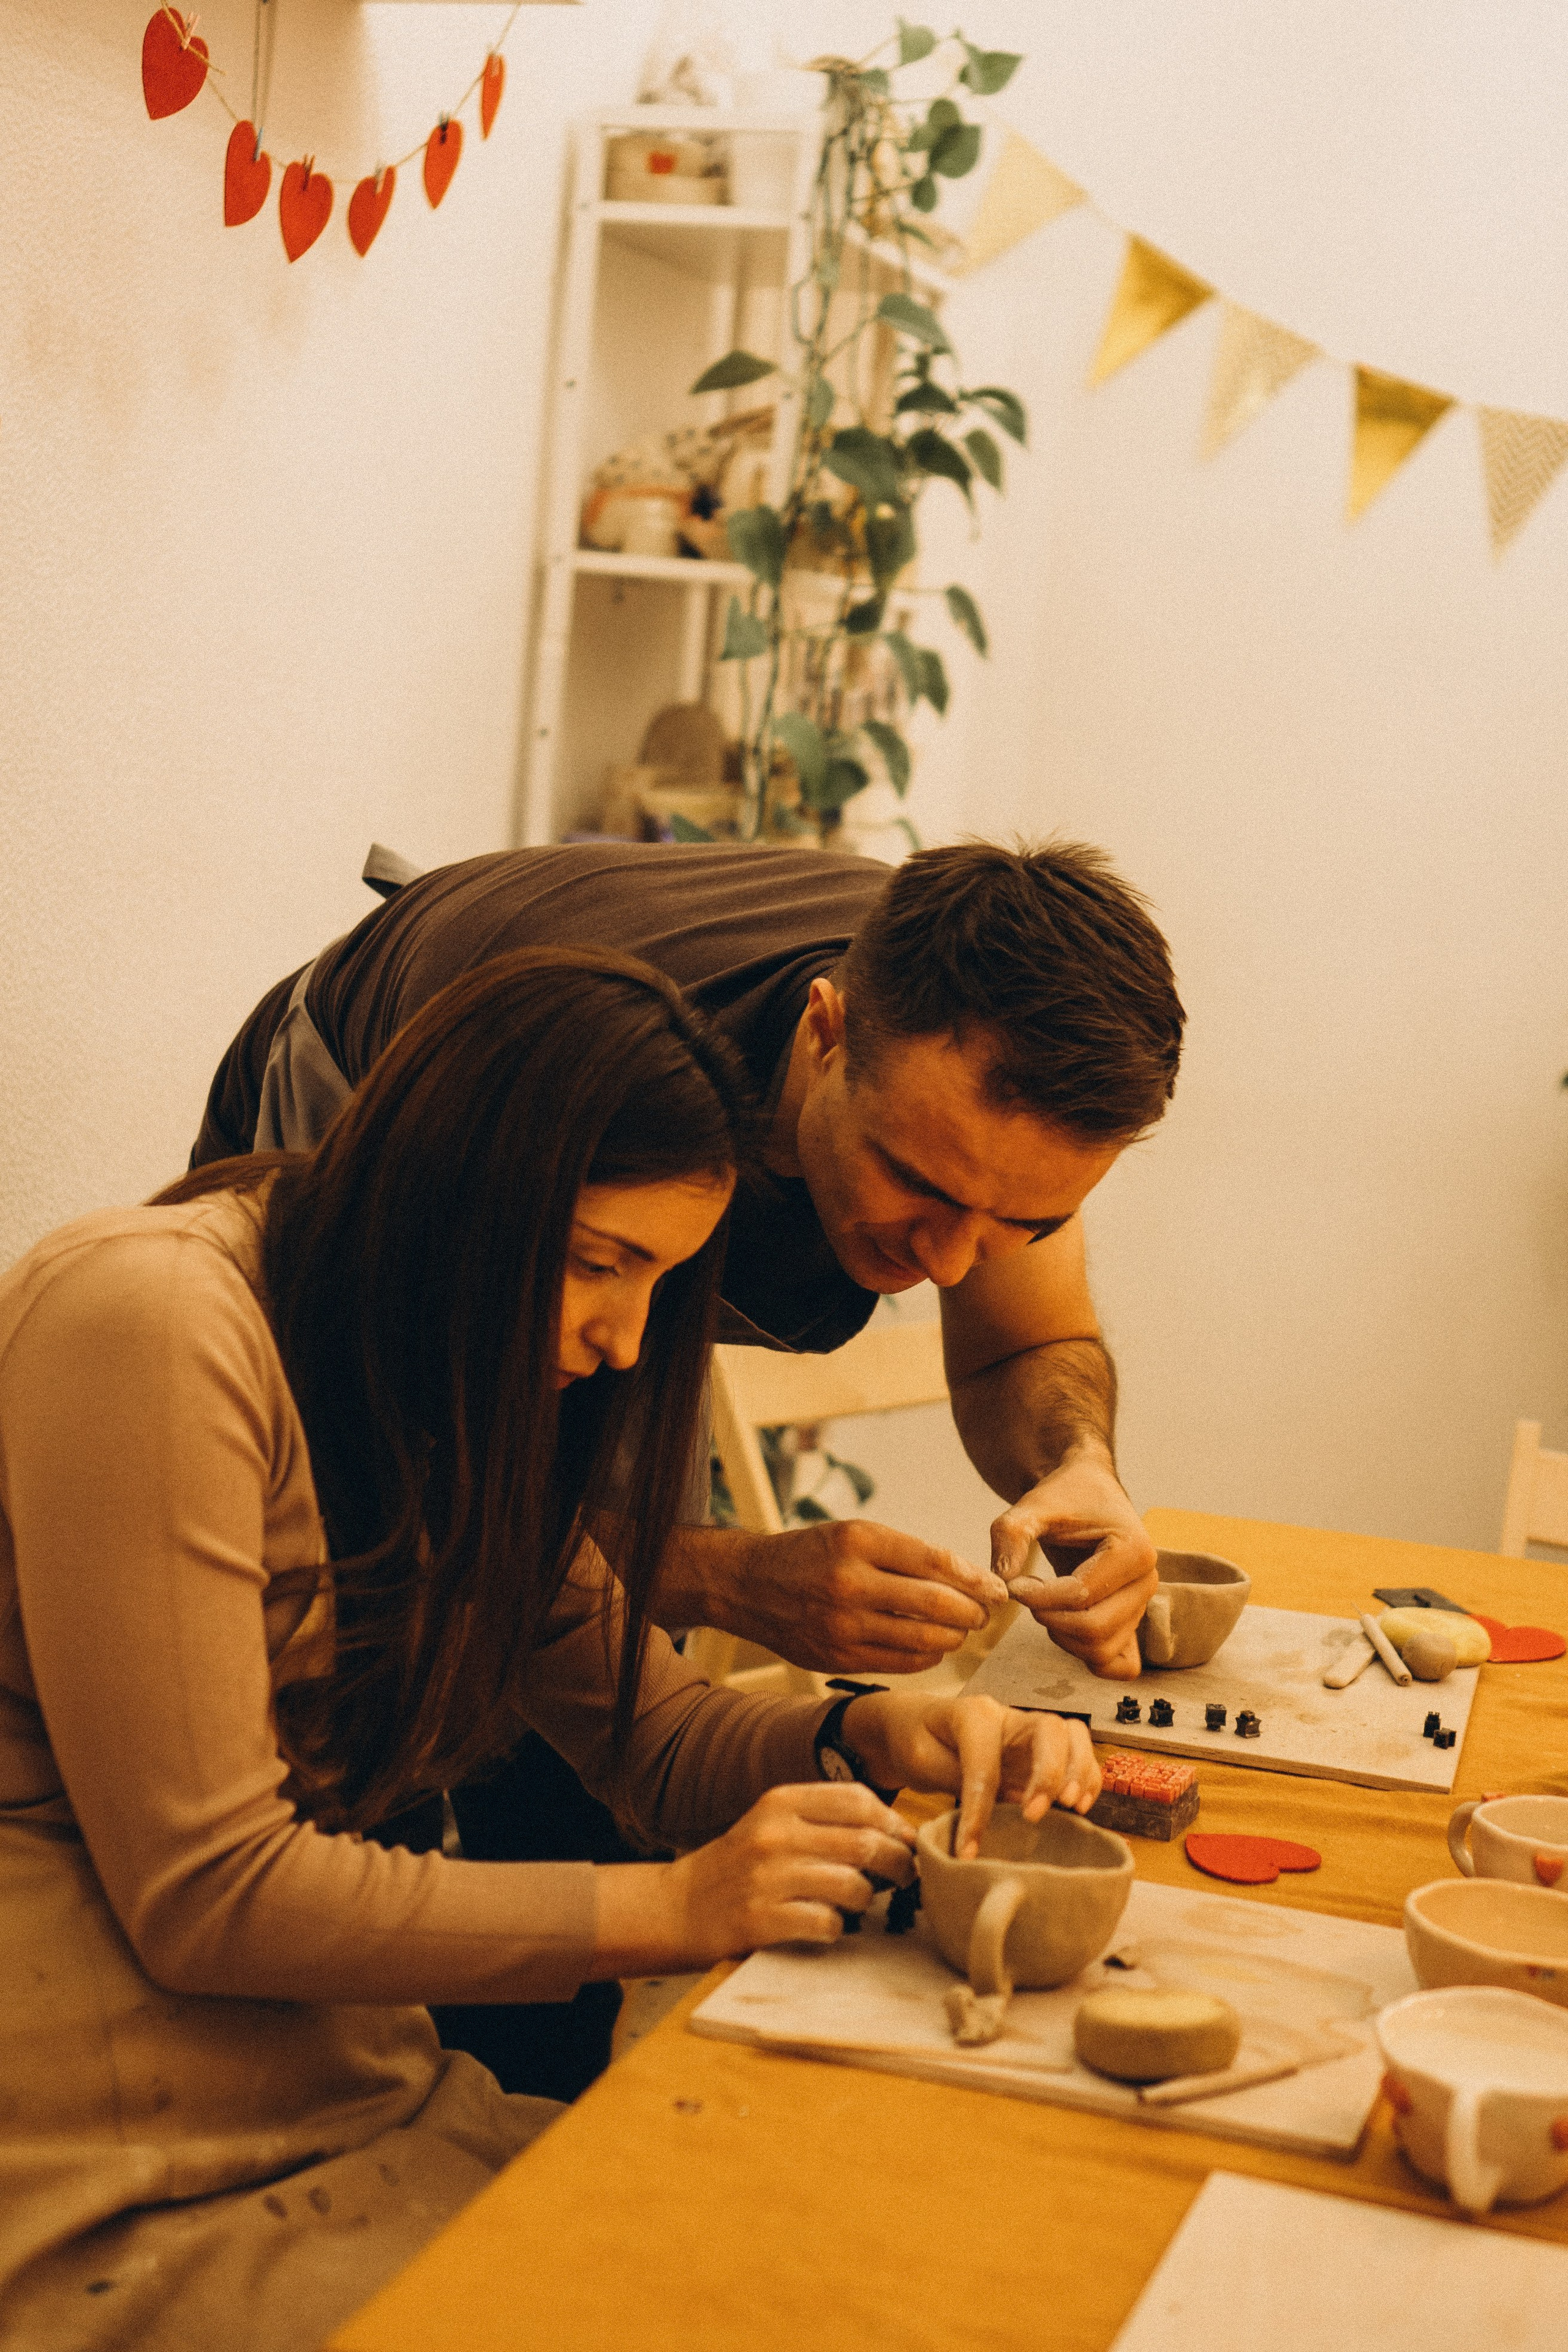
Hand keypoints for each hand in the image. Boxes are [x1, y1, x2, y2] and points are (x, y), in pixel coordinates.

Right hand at [666, 1783, 917, 1959]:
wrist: (679, 1908)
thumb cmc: (738, 1866)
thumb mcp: (772, 1824)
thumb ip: (823, 1820)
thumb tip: (893, 1830)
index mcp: (780, 1802)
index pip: (857, 1799)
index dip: (893, 1821)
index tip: (906, 1840)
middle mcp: (775, 1834)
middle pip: (864, 1842)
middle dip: (898, 1863)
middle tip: (906, 1877)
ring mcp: (767, 1878)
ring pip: (852, 1885)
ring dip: (867, 1899)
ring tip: (860, 1903)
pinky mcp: (761, 1920)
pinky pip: (826, 1923)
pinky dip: (836, 1928)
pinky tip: (827, 1925)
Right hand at [703, 1519, 1006, 1675]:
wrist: (749, 1585)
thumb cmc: (812, 1554)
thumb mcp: (854, 1534)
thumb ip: (906, 1554)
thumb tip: (966, 1579)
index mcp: (858, 1541)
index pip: (935, 1562)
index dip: (975, 1579)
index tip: (997, 1587)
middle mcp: (850, 1582)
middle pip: (936, 1604)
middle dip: (972, 1611)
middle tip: (986, 1612)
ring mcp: (842, 1625)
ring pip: (922, 1639)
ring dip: (954, 1637)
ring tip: (963, 1629)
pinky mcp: (837, 1658)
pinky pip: (900, 1663)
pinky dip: (927, 1656)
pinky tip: (935, 1647)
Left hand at [844, 1691, 1101, 1856]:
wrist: (914, 1725)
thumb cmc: (916, 1741)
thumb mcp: (921, 1761)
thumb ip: (957, 1784)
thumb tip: (984, 1827)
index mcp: (973, 1714)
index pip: (986, 1762)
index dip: (980, 1809)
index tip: (969, 1849)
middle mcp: (1008, 1716)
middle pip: (1050, 1730)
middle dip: (1051, 1774)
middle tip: (1034, 1816)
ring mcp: (1028, 1731)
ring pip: (1073, 1735)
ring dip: (1080, 1772)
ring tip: (1072, 1809)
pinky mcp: (1039, 1750)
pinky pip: (1078, 1753)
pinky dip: (1087, 1778)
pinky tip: (1078, 1807)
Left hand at [990, 1452, 1157, 1678]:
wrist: (1088, 1490)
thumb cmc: (1065, 1495)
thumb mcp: (1033, 1505)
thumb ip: (1011, 1534)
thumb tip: (1002, 1581)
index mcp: (1134, 1550)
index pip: (1081, 1595)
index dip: (1038, 1597)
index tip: (1014, 1583)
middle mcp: (1147, 1582)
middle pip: (1094, 1629)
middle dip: (1048, 1618)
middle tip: (1025, 1592)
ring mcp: (1142, 1606)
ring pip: (1102, 1650)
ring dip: (1062, 1636)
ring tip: (1042, 1603)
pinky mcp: (1132, 1622)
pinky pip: (1121, 1665)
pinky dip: (1090, 1658)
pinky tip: (1063, 1629)